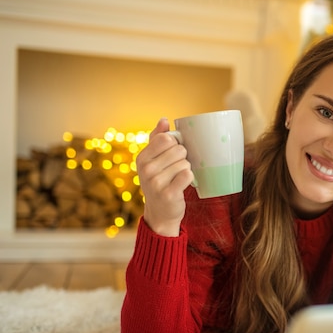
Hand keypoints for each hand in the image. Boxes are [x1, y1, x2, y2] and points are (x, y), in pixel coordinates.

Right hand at [136, 118, 193, 236]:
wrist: (160, 213)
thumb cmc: (159, 182)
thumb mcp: (153, 161)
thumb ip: (157, 139)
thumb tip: (164, 119)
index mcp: (142, 158)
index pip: (166, 138)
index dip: (175, 144)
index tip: (172, 154)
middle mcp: (146, 170)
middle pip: (179, 150)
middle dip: (182, 158)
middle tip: (175, 170)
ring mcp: (156, 183)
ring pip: (185, 163)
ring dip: (186, 170)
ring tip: (177, 179)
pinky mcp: (169, 194)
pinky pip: (188, 175)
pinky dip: (189, 179)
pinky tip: (182, 184)